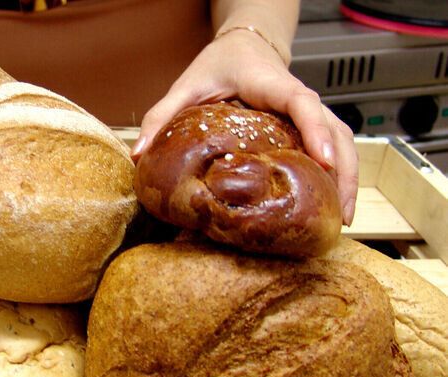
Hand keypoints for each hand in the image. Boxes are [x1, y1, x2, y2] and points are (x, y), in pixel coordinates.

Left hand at [133, 29, 358, 225]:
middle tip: (339, 213)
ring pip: (342, 141)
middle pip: (336, 131)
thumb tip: (139, 155)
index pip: (303, 104)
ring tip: (342, 219)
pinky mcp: (310, 125)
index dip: (317, 131)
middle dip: (343, 171)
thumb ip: (162, 117)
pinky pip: (333, 146)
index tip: (324, 162)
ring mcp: (309, 113)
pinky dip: (339, 173)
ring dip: (347, 178)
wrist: (242, 47)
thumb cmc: (219, 64)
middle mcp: (299, 98)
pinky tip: (334, 203)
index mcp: (273, 85)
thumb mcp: (186, 86)